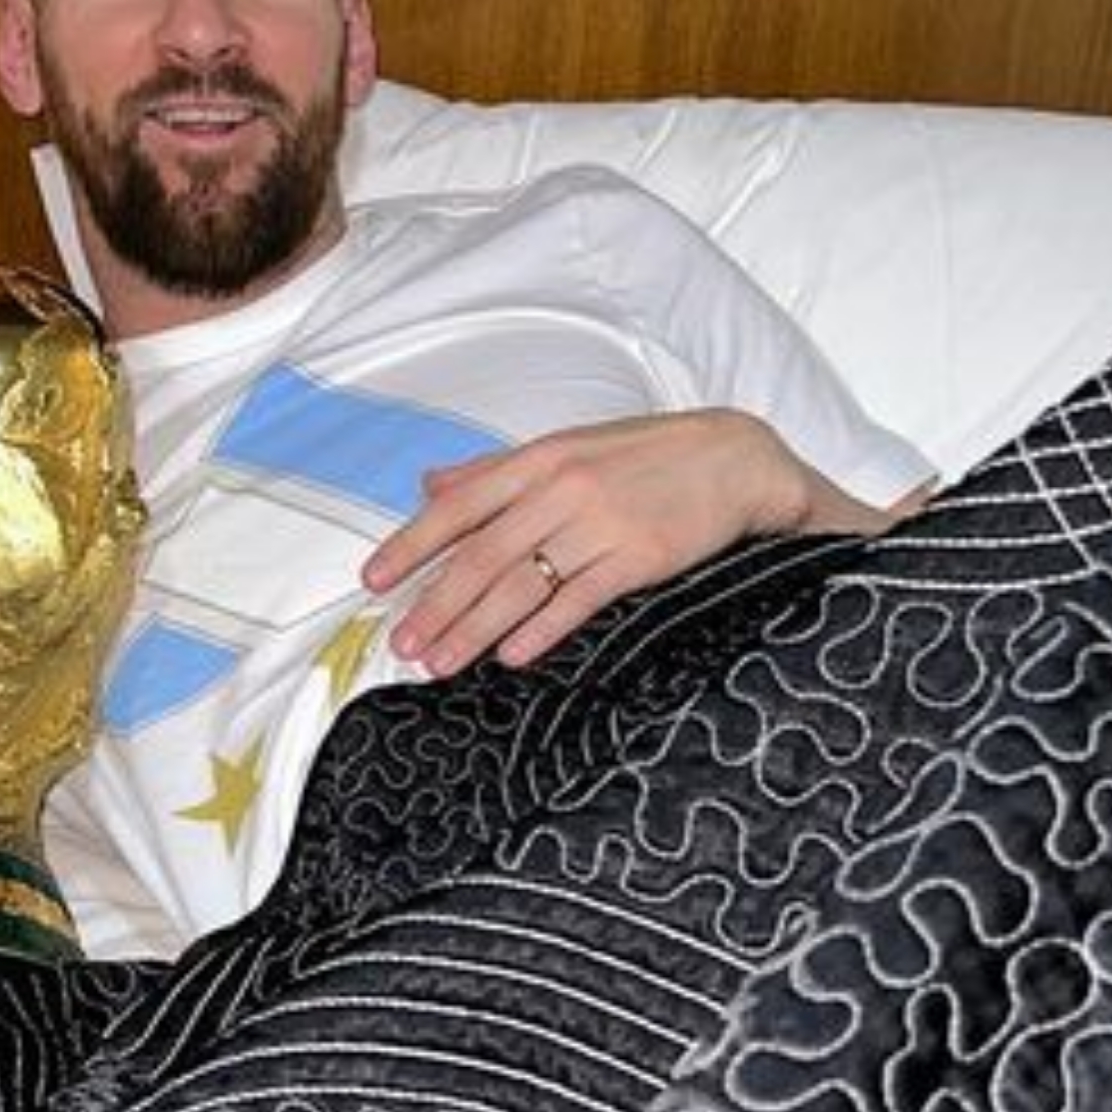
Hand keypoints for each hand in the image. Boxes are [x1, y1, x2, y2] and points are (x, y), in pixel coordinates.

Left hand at [363, 410, 833, 678]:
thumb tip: (431, 484)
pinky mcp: (639, 557)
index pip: (458, 505)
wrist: (736, 461)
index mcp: (539, 459)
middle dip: (435, 604)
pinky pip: (580, 598)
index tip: (375, 580)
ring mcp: (601, 523)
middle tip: (402, 644)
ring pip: (522, 583)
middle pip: (482, 555)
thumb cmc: (648, 457)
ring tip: (440, 662)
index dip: (411, 545)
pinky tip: (512, 656)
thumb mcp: (567, 449)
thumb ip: (496, 471)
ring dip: (473, 627)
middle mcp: (562, 488)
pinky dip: (543, 630)